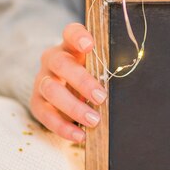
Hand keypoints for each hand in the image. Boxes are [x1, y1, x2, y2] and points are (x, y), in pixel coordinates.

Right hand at [30, 23, 105, 141]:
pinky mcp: (37, 102)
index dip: (78, 37)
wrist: (64, 91)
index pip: (71, 33)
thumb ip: (107, 70)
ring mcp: (42, 81)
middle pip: (61, 64)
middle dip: (82, 81)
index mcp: (71, 47)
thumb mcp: (98, 70)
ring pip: (51, 90)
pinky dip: (63, 127)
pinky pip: (45, 115)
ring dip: (74, 107)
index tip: (89, 45)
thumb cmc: (89, 77)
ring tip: (94, 121)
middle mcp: (53, 60)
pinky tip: (80, 136)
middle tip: (102, 97)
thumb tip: (133, 85)